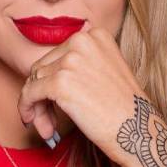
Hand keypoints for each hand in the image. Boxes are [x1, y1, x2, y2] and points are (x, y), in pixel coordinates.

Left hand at [18, 26, 145, 166]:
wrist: (139, 131)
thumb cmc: (122, 108)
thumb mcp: (104, 70)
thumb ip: (77, 64)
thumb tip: (38, 75)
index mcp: (94, 35)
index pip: (57, 55)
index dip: (52, 80)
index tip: (56, 102)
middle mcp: (81, 41)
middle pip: (42, 67)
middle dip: (42, 95)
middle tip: (49, 120)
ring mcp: (70, 61)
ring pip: (34, 82)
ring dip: (38, 106)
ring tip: (49, 127)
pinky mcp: (60, 83)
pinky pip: (29, 94)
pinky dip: (27, 109)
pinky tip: (37, 124)